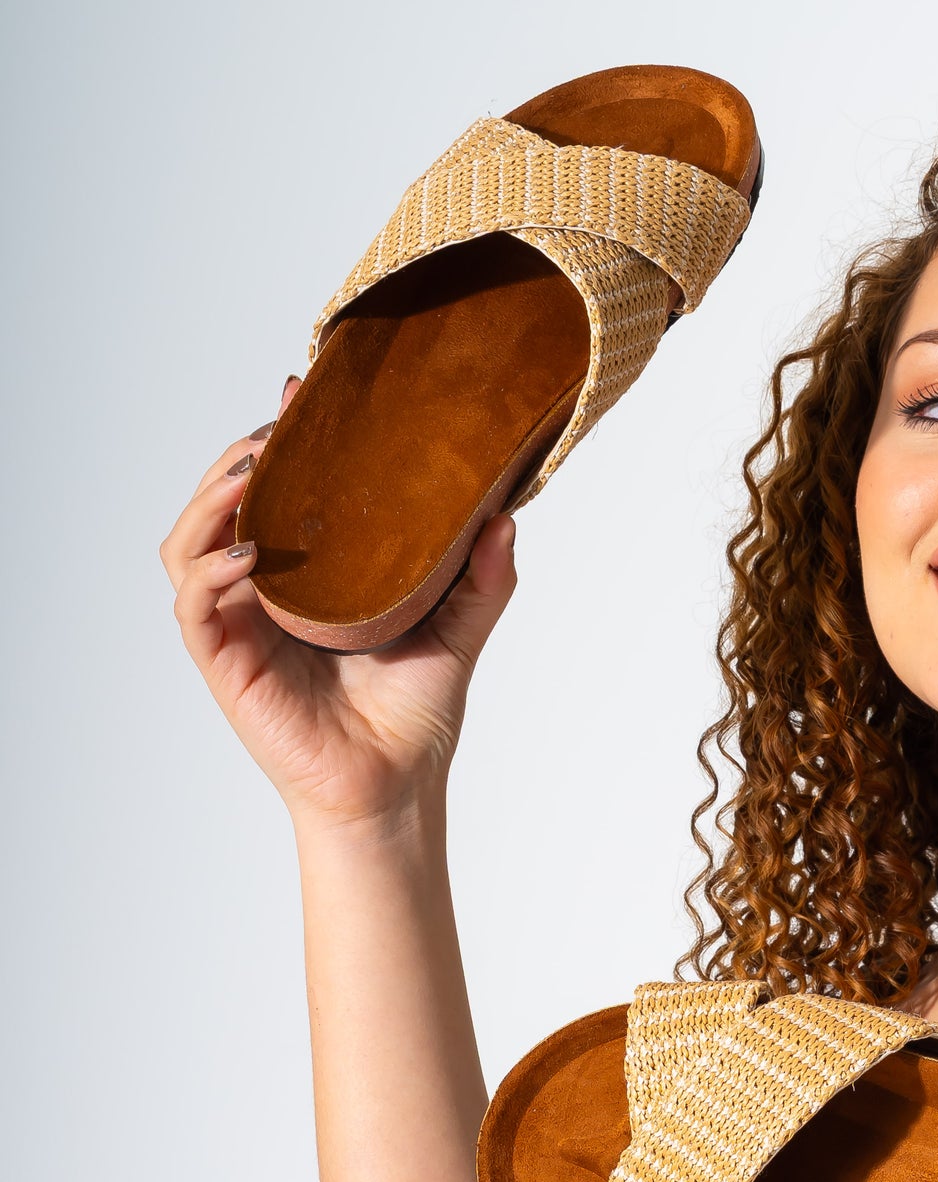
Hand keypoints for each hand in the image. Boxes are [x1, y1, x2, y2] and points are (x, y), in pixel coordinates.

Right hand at [161, 378, 517, 831]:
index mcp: (306, 577)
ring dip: (209, 500)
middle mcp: (263, 594)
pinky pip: (193, 603)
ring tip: (250, 472)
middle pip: (220, 505)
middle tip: (273, 429)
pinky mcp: (225, 663)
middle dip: (235, 457)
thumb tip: (507, 516)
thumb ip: (483, 577)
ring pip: (187, 544)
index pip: (275, 493)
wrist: (396, 788)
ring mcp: (238, 626)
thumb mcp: (460, 630)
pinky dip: (209, 570)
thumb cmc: (416, 717)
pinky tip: (246, 554)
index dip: (277, 440)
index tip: (299, 393)